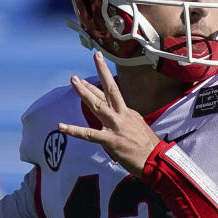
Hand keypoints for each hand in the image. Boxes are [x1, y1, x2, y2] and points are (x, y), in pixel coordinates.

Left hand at [58, 52, 158, 176]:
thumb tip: (120, 119)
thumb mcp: (139, 129)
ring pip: (98, 105)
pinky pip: (89, 134)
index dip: (101, 84)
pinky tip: (61, 126)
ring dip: (84, 92)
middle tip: (94, 57)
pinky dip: (74, 130)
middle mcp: (122, 116)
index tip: (90, 76)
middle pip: (110, 90)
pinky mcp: (111, 141)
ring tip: (73, 80)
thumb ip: (127, 122)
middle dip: (101, 72)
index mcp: (128, 113)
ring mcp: (116, 127)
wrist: (156, 161)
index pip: (112, 96)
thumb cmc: (148, 149)